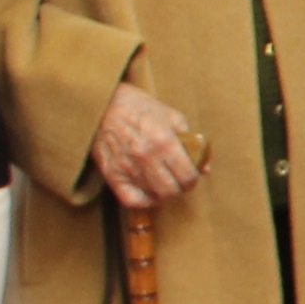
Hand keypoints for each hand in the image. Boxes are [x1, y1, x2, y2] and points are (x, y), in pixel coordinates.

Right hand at [94, 80, 204, 209]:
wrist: (100, 103)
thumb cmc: (136, 106)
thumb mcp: (169, 114)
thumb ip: (190, 140)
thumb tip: (204, 165)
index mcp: (164, 141)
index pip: (187, 175)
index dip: (193, 179)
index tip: (192, 176)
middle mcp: (146, 157)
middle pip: (172, 190)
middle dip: (181, 188)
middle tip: (180, 182)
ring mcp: (127, 167)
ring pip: (155, 197)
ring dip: (164, 194)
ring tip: (164, 185)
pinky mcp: (111, 174)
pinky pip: (132, 200)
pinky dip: (144, 201)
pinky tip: (148, 192)